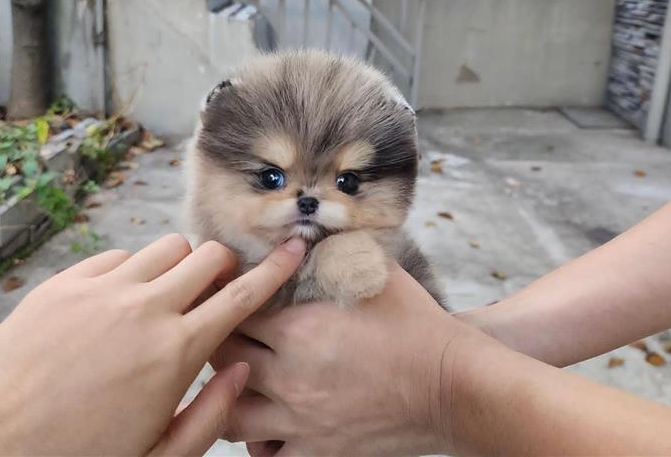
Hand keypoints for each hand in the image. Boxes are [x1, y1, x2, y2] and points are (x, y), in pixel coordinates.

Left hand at [0, 234, 305, 455]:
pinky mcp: (63, 285)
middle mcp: (143, 310)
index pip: (242, 296)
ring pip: (165, 248)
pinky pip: (116, 255)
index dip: (274, 270)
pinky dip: (130, 271)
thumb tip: (241, 369)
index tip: (293, 249)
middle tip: (216, 286)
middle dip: (223, 265)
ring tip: (166, 295)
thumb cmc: (77, 455)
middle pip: (207, 256)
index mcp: (175, 352)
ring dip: (178, 266)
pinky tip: (120, 301)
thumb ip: (212, 412)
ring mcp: (100, 291)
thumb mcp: (159, 455)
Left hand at [211, 262, 470, 455]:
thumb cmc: (417, 325)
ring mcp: (301, 421)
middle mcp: (290, 379)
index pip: (234, 313)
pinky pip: (267, 456)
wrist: (453, 385)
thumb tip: (306, 235)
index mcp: (299, 331)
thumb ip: (333, 253)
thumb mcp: (375, 272)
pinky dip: (260, 441)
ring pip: (231, 416)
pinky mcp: (319, 451)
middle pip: (223, 360)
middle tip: (224, 333)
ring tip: (239, 381)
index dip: (225, 300)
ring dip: (228, 396)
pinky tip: (269, 423)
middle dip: (217, 343)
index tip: (224, 294)